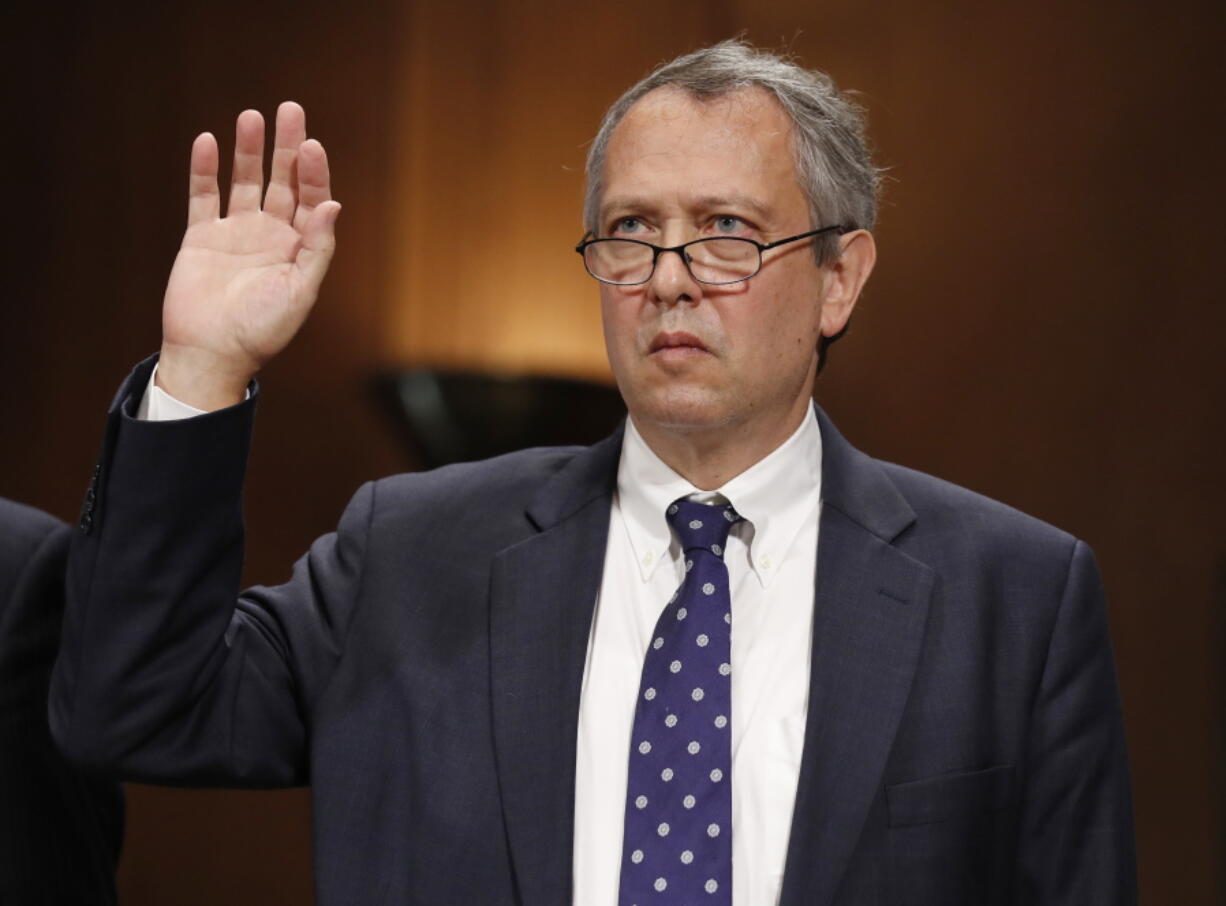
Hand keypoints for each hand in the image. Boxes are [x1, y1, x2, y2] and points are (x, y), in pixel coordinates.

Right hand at [158, 102, 340, 409]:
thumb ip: (317, 248)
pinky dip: (205, 170)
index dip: (313, 172)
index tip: (311, 145)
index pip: (312, 200)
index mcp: (300, 249)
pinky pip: (204, 197)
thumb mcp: (300, 292)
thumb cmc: (263, 331)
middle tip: (290, 109)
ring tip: (251, 116)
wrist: (213, 354)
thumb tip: (333, 204)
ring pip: (245, 182)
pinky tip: (208, 141)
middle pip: (283, 181)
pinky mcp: (202, 238)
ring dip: (249, 150)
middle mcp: (271, 236)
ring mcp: (236, 234)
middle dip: (287, 146)